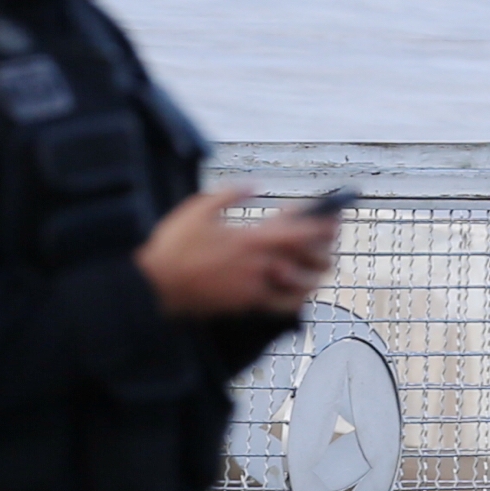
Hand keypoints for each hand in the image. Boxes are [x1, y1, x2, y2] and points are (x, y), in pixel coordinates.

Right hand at [138, 185, 335, 320]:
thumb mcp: (198, 208)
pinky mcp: (245, 306)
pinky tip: (296, 290)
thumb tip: (255, 185)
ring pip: (301, 286)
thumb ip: (231, 193)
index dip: (322, 227)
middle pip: (309, 261)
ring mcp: (254, 288)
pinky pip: (282, 305)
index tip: (334, 221)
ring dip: (313, 275)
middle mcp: (258, 265)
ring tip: (316, 266)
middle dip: (324, 251)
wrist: (154, 285)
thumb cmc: (174, 245)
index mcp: (250, 239)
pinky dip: (295, 298)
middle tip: (328, 244)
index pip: (299, 233)